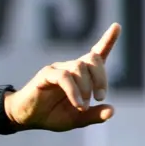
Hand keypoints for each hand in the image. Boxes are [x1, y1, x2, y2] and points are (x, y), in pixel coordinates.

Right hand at [6, 23, 120, 131]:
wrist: (27, 118)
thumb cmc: (52, 115)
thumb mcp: (77, 119)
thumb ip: (94, 115)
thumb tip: (111, 110)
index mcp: (81, 75)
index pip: (96, 53)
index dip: (108, 40)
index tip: (117, 26)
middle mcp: (70, 68)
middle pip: (93, 59)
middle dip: (101, 78)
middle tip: (100, 98)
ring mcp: (58, 69)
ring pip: (79, 67)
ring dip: (86, 87)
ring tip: (82, 106)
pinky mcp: (46, 74)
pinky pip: (64, 77)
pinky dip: (74, 91)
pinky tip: (77, 103)